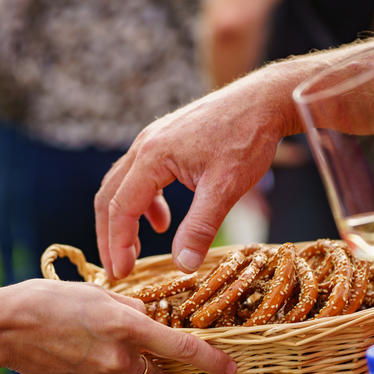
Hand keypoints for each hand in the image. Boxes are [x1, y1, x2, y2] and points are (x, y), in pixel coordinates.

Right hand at [0, 279, 237, 373]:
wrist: (5, 329)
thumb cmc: (49, 300)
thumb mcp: (95, 292)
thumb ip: (128, 306)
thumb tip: (147, 316)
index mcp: (125, 325)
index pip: (181, 347)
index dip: (210, 361)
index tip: (229, 369)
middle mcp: (118, 356)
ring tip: (136, 369)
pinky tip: (98, 359)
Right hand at [94, 74, 285, 279]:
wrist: (264, 100)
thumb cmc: (248, 137)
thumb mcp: (225, 188)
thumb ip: (200, 227)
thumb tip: (183, 266)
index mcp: (152, 156)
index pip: (121, 208)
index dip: (118, 244)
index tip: (121, 274)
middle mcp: (144, 145)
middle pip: (110, 197)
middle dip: (110, 236)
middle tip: (117, 270)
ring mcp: (152, 140)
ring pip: (121, 186)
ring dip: (123, 220)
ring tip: (133, 251)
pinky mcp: (164, 141)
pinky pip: (139, 176)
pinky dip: (143, 203)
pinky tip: (162, 221)